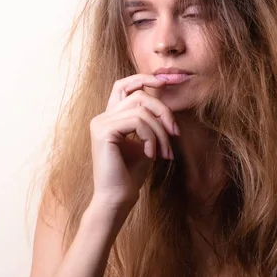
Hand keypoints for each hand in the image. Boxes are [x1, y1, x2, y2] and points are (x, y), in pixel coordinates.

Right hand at [89, 74, 178, 210]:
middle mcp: (101, 117)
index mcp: (109, 117)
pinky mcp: (104, 132)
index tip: (167, 81)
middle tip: (176, 133)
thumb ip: (149, 122)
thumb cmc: (131, 174)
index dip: (144, 78)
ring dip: (160, 131)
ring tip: (164, 152)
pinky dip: (151, 136)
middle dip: (163, 111)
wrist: (117, 198)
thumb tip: (165, 104)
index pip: (124, 85)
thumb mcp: (145, 142)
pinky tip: (151, 154)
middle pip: (139, 95)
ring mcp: (100, 123)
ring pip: (141, 110)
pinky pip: (137, 121)